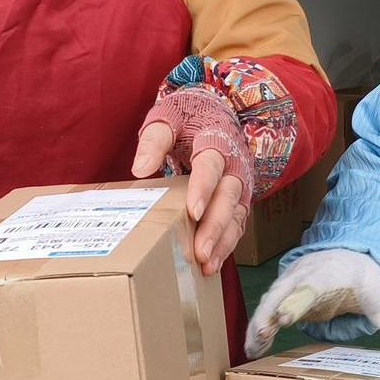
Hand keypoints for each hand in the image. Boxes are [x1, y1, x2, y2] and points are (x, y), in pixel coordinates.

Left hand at [131, 87, 253, 276]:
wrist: (215, 113)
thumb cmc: (186, 117)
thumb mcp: (167, 117)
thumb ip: (155, 140)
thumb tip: (140, 169)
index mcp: (216, 140)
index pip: (212, 165)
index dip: (204, 188)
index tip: (193, 212)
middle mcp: (234, 165)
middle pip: (229, 197)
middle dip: (216, 226)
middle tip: (200, 251)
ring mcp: (239, 185)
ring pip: (236, 216)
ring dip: (224, 242)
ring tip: (207, 266)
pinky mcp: (238, 201)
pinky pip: (236, 226)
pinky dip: (226, 246)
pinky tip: (211, 266)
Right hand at [244, 249, 379, 358]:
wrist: (351, 259)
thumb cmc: (364, 278)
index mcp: (329, 272)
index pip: (311, 284)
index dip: (297, 300)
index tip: (286, 317)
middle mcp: (304, 274)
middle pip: (282, 292)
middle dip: (268, 312)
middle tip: (260, 334)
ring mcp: (291, 283)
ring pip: (269, 302)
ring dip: (258, 324)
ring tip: (251, 348)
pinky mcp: (285, 296)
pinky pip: (268, 312)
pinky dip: (259, 328)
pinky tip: (253, 348)